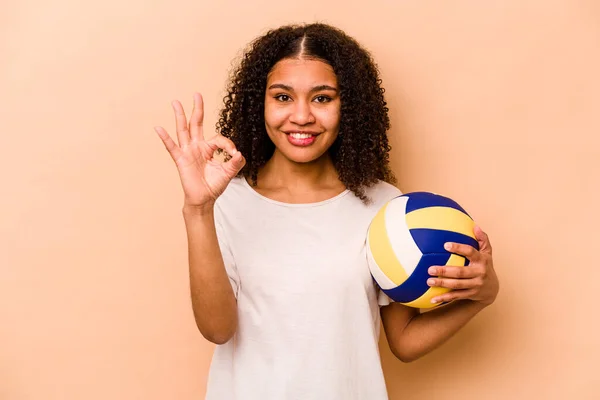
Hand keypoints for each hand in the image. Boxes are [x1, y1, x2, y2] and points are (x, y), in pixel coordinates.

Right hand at [155, 93, 244, 207]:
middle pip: (196, 124)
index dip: (228, 144)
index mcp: (209, 148)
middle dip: (197, 109)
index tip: (234, 154)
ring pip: (183, 130)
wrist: (204, 199)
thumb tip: (239, 154)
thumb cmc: (214, 185)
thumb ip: (236, 163)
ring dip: (180, 116)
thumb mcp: (229, 173)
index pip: (218, 138)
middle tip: (197, 94)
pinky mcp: (181, 160)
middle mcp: (197, 146)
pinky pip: (172, 147)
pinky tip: (159, 128)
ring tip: (176, 102)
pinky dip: (165, 138)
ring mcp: (188, 152)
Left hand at [427, 226, 498, 305]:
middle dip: (445, 271)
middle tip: (430, 269)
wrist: (493, 289)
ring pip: (457, 285)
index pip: (470, 252)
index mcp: (482, 260)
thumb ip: (482, 239)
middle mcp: (479, 273)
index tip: (445, 245)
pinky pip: (456, 296)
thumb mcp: (487, 252)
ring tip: (429, 281)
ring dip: (442, 284)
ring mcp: (475, 285)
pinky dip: (444, 298)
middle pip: (460, 272)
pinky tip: (432, 299)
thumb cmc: (485, 266)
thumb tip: (474, 226)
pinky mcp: (471, 295)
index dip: (459, 248)